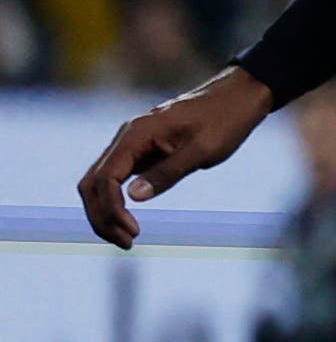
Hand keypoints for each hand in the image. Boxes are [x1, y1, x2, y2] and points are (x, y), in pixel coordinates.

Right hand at [78, 68, 274, 248]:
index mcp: (136, 134)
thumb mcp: (203, 149)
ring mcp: (131, 144)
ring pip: (99, 182)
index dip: (112, 208)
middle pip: (92, 183)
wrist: (237, 97)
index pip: (105, 177)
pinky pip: (114, 179)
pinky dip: (115, 201)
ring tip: (126, 239)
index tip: (135, 231)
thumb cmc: (225, 120)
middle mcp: (126, 138)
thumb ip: (169, 172)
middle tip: (127, 244)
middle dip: (101, 216)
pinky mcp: (141, 151)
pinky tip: (128, 220)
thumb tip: (134, 196)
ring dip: (105, 212)